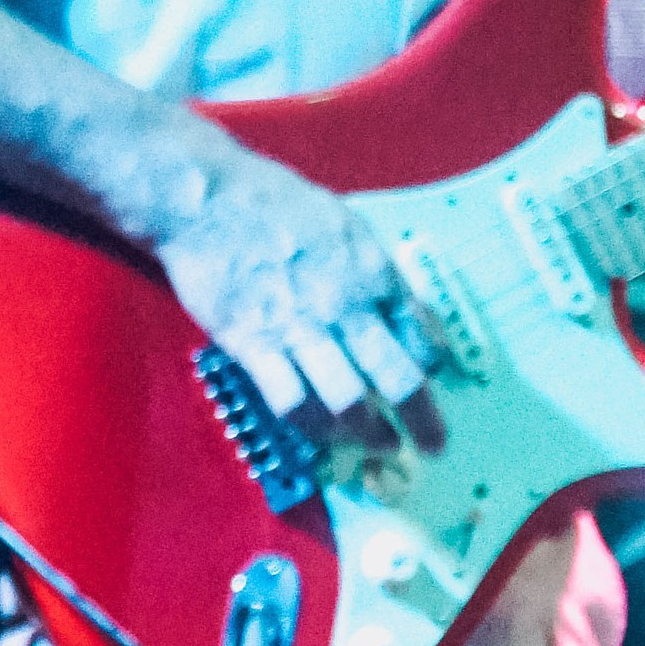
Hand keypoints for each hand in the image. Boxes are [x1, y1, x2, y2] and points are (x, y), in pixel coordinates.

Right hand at [144, 129, 443, 438]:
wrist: (208, 201)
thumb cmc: (278, 204)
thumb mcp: (348, 226)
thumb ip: (379, 273)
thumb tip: (408, 313)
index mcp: (375, 273)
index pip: (422, 336)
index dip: (435, 368)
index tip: (436, 384)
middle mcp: (345, 308)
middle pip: (397, 380)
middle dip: (422, 421)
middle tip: (433, 445)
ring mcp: (299, 331)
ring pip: (347, 403)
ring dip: (369, 433)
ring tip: (381, 444)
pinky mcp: (253, 347)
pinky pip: (291, 403)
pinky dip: (313, 427)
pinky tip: (323, 434)